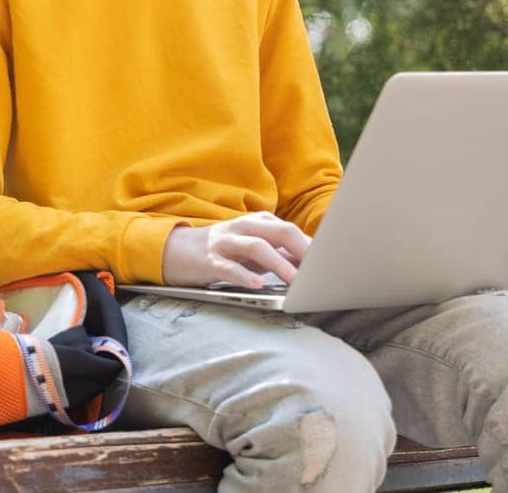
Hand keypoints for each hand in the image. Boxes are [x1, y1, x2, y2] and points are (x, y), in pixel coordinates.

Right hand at [160, 211, 311, 287]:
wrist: (178, 250)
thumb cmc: (224, 251)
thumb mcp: (253, 248)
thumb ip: (280, 253)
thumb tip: (311, 265)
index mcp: (258, 222)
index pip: (290, 230)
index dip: (311, 246)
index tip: (330, 261)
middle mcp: (244, 227)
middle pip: (278, 231)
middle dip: (301, 248)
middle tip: (319, 268)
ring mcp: (226, 242)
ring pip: (257, 247)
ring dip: (279, 264)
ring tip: (295, 281)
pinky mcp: (210, 260)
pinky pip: (229, 267)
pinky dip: (245, 275)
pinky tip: (257, 285)